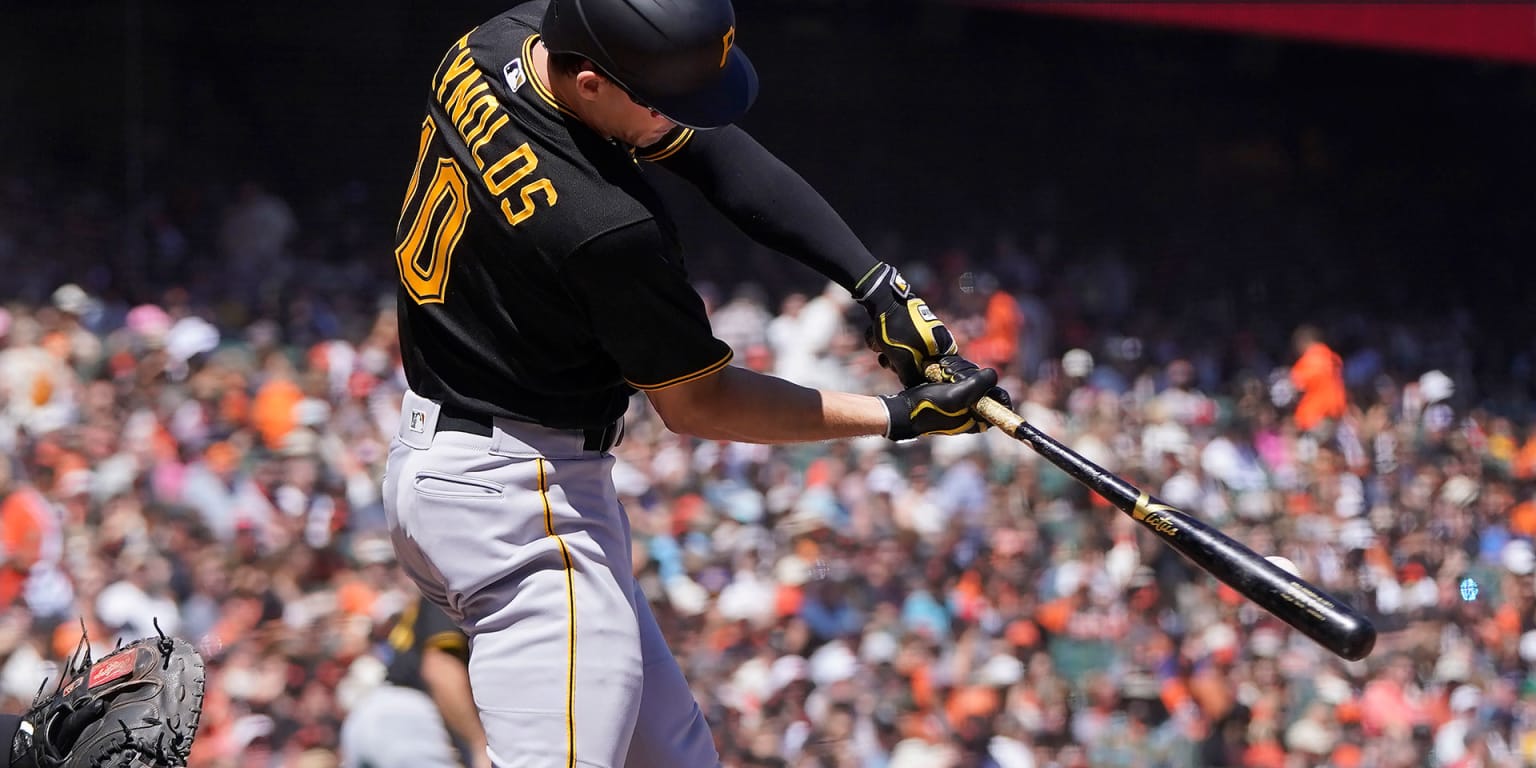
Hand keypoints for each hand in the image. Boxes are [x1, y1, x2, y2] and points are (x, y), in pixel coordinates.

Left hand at [855, 262, 956, 386]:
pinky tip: (876, 337)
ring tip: (880, 345)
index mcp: (943, 345)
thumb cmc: (897, 329)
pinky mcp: (908, 325)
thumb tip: (913, 387)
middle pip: (917, 364)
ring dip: (888, 353)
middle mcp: (936, 338)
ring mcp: (922, 330)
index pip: (937, 370)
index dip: (918, 375)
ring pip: (903, 354)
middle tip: (889, 359)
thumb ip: (911, 377)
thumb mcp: (903, 359)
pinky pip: (897, 342)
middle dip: (899, 363)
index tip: (904, 374)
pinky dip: (886, 343)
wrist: (883, 298)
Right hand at [881, 356, 998, 440]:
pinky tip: (939, 376)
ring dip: (960, 375)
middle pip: (986, 389)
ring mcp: (960, 407)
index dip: (993, 387)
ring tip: (944, 377)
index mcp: (979, 420)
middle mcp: (972, 414)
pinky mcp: (948, 399)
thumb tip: (993, 375)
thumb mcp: (957, 396)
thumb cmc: (929, 406)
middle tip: (954, 378)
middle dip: (973, 378)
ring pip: (971, 382)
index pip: (1001, 402)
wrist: (902, 410)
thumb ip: (979, 385)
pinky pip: (958, 382)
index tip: (978, 379)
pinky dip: (951, 376)